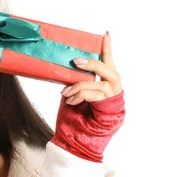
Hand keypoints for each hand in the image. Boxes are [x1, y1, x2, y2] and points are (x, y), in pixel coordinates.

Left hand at [53, 32, 124, 162]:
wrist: (75, 142)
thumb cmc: (73, 120)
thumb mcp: (71, 96)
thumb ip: (75, 83)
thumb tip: (64, 69)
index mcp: (104, 84)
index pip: (107, 62)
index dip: (107, 48)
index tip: (105, 34)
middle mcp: (113, 89)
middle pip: (107, 70)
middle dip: (91, 64)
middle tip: (75, 62)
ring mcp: (112, 99)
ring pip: (98, 84)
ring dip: (80, 86)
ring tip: (66, 93)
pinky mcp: (109, 108)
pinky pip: (95, 95)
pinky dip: (81, 95)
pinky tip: (71, 100)